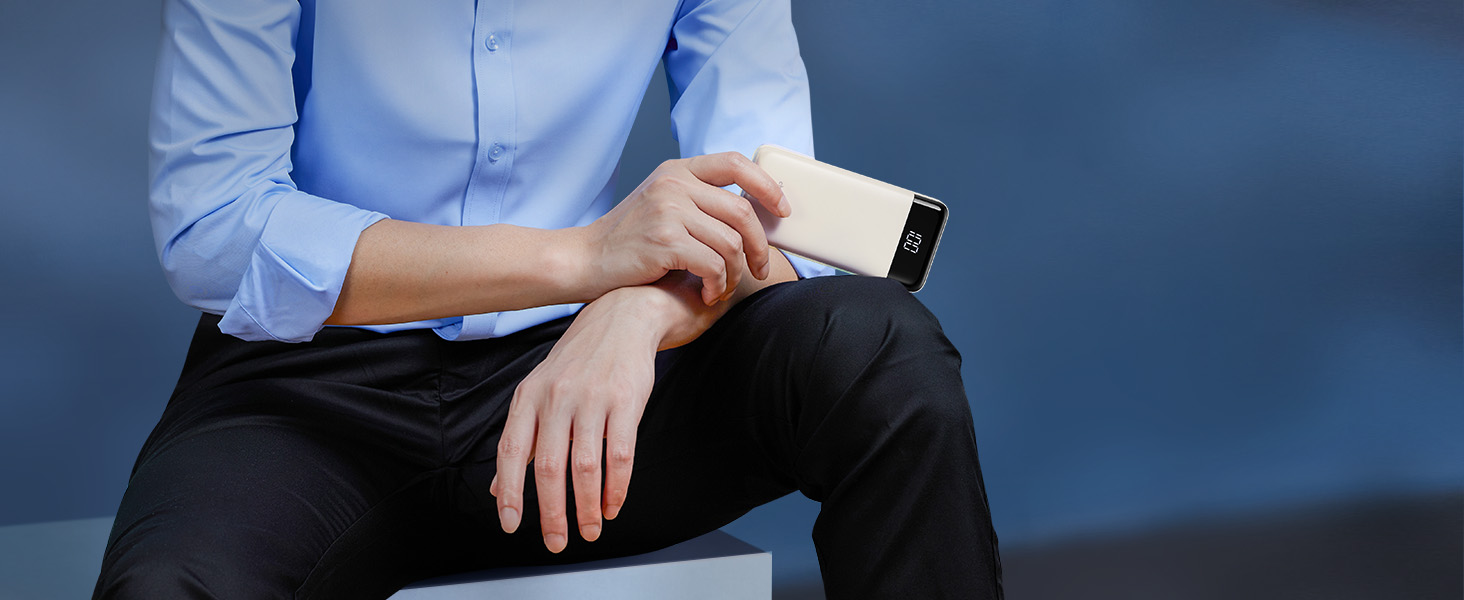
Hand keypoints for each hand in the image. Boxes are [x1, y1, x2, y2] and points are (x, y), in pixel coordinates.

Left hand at [487, 286, 671, 552]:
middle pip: (550, 467)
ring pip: (586, 466)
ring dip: (588, 506)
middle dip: (552, 512)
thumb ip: (521, 440)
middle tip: (556, 541)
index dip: (510, 492)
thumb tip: (497, 488)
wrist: (622, 318)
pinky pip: (621, 454)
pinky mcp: (626, 401)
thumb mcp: (539, 391)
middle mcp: (557, 397)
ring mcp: (593, 398)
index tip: (511, 525)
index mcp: (529, 397)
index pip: (512, 451)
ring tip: (590, 530)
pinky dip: (617, 487)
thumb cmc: (579, 360)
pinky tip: (613, 505)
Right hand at [580, 152, 790, 305]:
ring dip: (735, 273)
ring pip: (731, 243)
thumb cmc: (627, 240)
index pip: (736, 163)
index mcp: (677, 171)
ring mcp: (668, 210)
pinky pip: (714, 264)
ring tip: (724, 287)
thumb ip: (696, 200)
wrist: (585, 260)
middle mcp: (673, 184)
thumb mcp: (660, 203)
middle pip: (742, 211)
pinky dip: (718, 285)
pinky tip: (709, 294)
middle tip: (761, 268)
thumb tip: (747, 210)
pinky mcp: (665, 240)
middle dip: (759, 245)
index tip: (781, 209)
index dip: (766, 186)